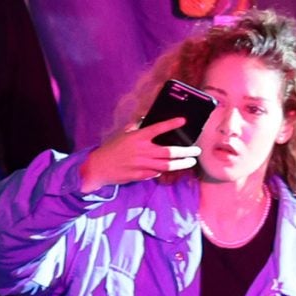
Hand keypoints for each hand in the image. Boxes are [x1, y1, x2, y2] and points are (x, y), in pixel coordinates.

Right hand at [80, 119, 200, 191]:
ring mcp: (142, 165)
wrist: (99, 167)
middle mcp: (142, 151)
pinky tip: (170, 167)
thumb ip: (137, 128)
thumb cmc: (111, 149)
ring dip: (181, 164)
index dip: (171, 124)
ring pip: (167, 165)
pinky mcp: (140, 175)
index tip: (183, 121)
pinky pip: (156, 172)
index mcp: (138, 137)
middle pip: (169, 152)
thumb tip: (146, 120)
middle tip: (196, 151)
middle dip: (185, 152)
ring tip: (190, 162)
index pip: (158, 128)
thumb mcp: (124, 134)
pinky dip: (163, 169)